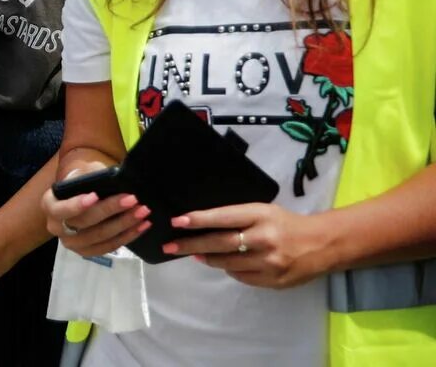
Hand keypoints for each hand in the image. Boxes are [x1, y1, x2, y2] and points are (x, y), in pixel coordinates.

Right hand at [43, 163, 149, 257]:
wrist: (80, 196)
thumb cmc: (81, 182)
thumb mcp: (81, 173)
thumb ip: (92, 175)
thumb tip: (114, 178)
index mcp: (49, 205)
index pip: (61, 209)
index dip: (77, 204)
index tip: (95, 195)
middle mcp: (56, 227)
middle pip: (85, 223)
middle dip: (111, 210)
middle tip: (133, 200)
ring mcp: (72, 243)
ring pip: (100, 236)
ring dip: (124, 224)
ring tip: (143, 212)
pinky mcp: (87, 252)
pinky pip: (109, 247)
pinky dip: (128, 236)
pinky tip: (142, 226)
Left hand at [166, 203, 335, 288]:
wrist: (323, 244)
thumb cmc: (286, 223)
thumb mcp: (263, 211)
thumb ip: (236, 218)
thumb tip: (201, 227)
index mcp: (261, 215)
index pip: (223, 217)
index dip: (198, 220)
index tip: (177, 221)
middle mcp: (264, 239)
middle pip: (220, 243)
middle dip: (190, 245)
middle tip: (170, 246)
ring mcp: (269, 262)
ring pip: (226, 263)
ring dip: (207, 258)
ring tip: (195, 254)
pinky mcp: (273, 281)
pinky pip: (241, 276)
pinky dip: (230, 269)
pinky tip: (227, 263)